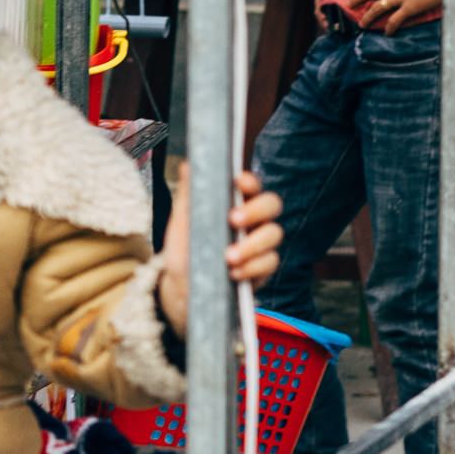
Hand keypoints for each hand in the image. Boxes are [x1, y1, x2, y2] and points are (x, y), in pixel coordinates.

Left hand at [155, 165, 284, 338]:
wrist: (181, 290)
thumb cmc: (185, 251)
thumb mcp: (182, 223)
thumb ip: (189, 194)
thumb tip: (189, 163)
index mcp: (234, 204)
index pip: (251, 186)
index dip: (249, 181)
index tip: (238, 183)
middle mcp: (252, 221)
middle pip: (272, 205)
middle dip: (255, 210)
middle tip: (234, 220)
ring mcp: (260, 245)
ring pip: (274, 234)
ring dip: (252, 244)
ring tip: (229, 256)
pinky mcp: (262, 269)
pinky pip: (270, 264)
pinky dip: (252, 268)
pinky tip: (234, 273)